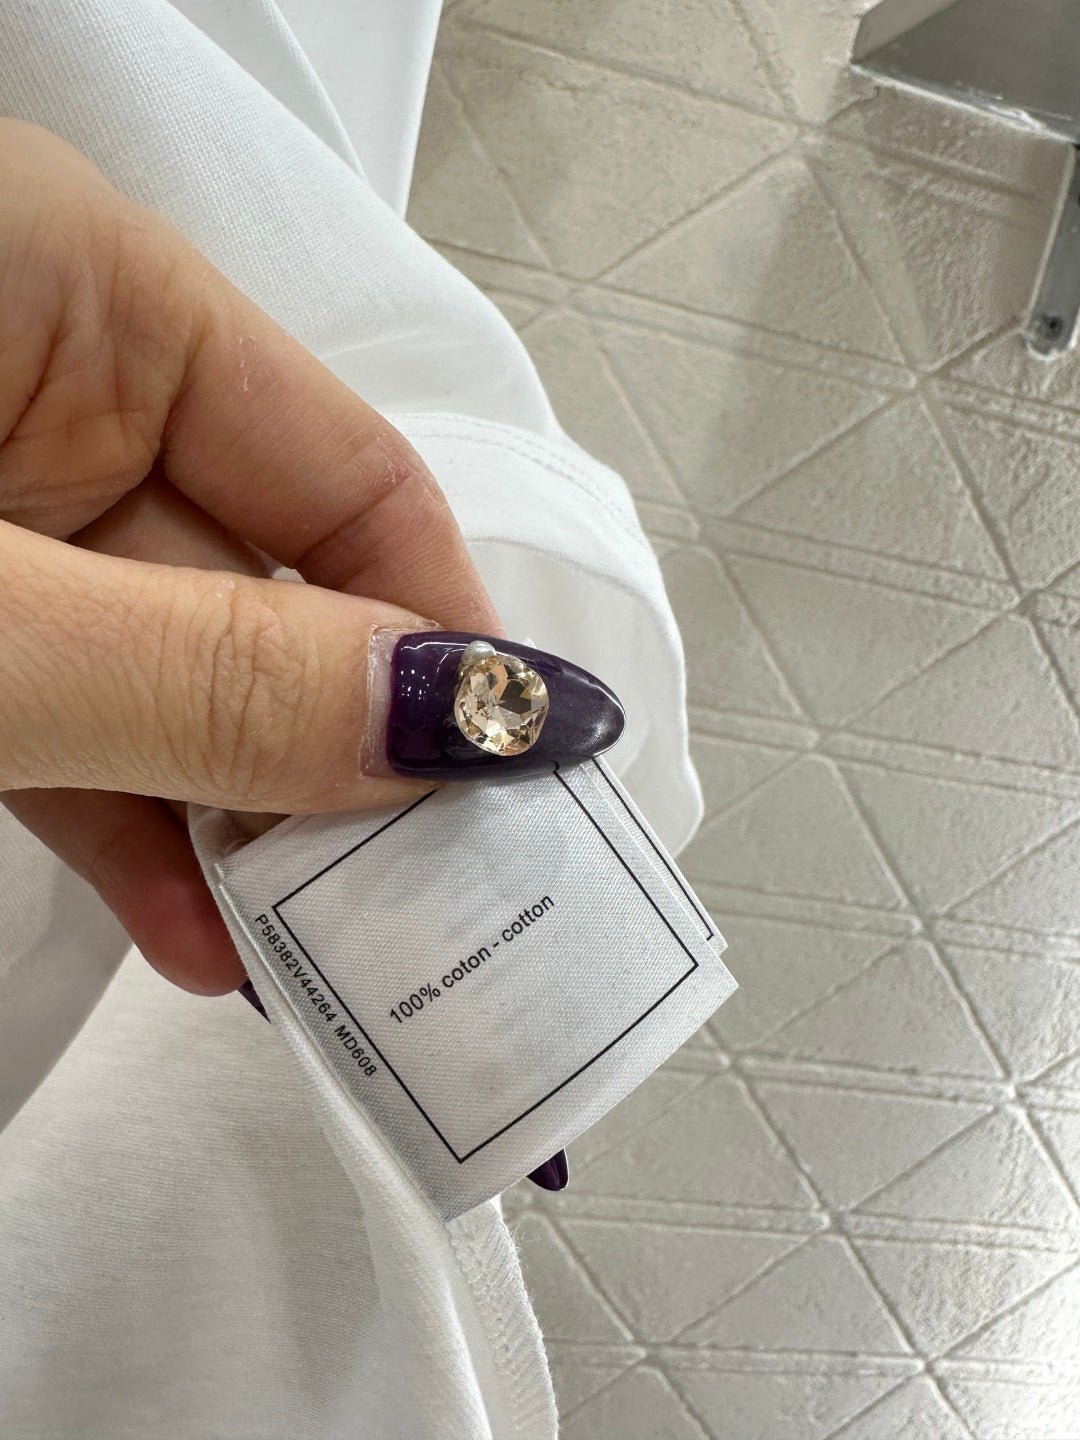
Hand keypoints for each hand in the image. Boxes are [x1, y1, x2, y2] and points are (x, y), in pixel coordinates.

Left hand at [0, 122, 498, 994]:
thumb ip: (208, 676)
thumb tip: (470, 726)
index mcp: (77, 288)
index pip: (352, 475)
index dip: (449, 641)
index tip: (517, 788)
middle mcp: (45, 379)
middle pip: (272, 589)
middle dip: (346, 766)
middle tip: (424, 914)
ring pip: (172, 672)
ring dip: (244, 826)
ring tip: (325, 961)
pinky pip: (66, 714)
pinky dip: (131, 828)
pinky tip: (203, 937)